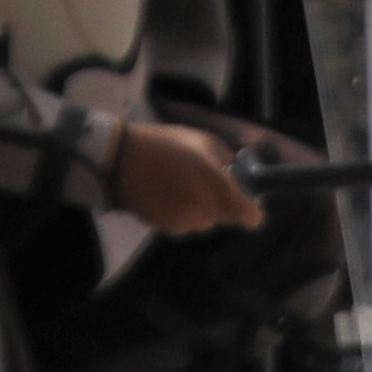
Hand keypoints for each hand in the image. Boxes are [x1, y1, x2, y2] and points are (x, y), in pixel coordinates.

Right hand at [107, 118, 265, 236]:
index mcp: (217, 186)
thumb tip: (239, 173)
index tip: (244, 199)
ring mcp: (187, 223)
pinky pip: (187, 224)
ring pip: (206, 221)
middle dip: (221, 203)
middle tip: (203, 181)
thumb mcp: (202, 141)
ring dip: (201, 208)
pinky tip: (168, 196)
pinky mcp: (170, 230)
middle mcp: (206, 210)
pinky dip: (183, 213)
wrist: (121, 162)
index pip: (250, 217)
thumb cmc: (165, 145)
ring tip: (181, 186)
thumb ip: (227, 160)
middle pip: (227, 218)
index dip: (251, 210)